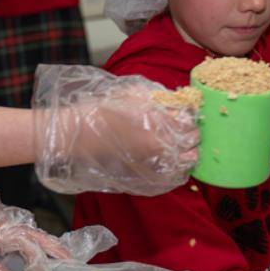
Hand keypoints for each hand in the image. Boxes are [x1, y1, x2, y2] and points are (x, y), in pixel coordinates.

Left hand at [0, 168, 71, 270]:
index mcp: (12, 234)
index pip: (37, 251)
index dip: (48, 266)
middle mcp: (18, 228)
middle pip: (47, 240)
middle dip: (62, 253)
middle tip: (76, 266)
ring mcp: (16, 225)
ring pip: (42, 237)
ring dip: (55, 248)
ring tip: (67, 262)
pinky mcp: (10, 225)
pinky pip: (33, 236)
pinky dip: (44, 243)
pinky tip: (44, 252)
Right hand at [32, 65, 199, 195]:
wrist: (77, 136)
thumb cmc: (99, 112)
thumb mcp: (128, 93)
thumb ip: (155, 95)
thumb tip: (176, 98)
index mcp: (154, 119)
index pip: (188, 117)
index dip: (190, 114)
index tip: (187, 113)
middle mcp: (158, 142)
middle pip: (192, 138)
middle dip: (192, 133)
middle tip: (187, 129)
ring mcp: (154, 162)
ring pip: (188, 159)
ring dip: (190, 151)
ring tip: (184, 147)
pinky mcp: (147, 177)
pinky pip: (176, 176)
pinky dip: (181, 169)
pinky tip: (176, 162)